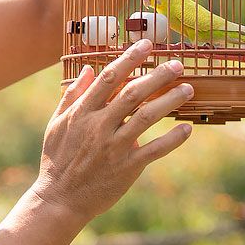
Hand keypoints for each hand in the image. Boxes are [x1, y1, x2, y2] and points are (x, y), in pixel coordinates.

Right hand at [32, 39, 194, 229]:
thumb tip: (88, 68)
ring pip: (147, 117)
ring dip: (170, 101)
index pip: (109, 77)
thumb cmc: (57, 159)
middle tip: (177, 64)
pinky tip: (187, 129)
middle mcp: (99, 126)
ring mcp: (114, 147)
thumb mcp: (56, 123)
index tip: (146, 45)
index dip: (129, 59)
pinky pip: (154, 150)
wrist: (60, 200)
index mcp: (83, 112)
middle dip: (157, 76)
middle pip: (133, 93)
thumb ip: (72, 95)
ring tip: (188, 89)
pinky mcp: (127, 168)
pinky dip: (172, 139)